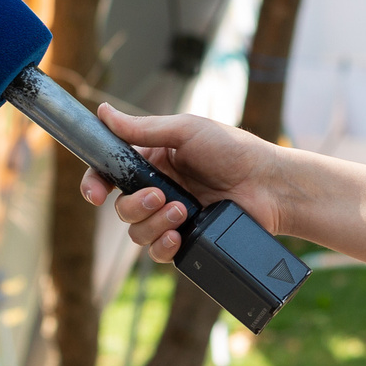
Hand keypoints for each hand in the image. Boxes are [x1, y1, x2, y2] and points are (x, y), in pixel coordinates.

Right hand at [77, 107, 365, 271]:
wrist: (270, 184)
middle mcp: (159, 190)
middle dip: (134, 204)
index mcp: (154, 161)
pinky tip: (178, 236)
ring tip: (182, 211)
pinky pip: (158, 253)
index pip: (111, 175)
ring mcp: (173, 218)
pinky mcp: (188, 241)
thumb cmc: (233, 149)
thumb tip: (103, 113)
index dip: (96, 184)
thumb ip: (143, 129)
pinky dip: (162, 246)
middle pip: (121, 208)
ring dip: (153, 223)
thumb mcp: (187, 130)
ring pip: (137, 232)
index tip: (96, 193)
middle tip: (159, 195)